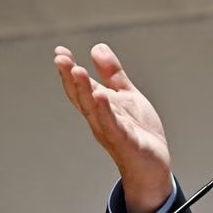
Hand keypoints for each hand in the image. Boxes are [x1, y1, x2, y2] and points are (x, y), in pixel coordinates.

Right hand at [54, 43, 171, 212]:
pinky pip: (113, 126)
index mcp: (99, 107)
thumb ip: (112, 74)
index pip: (80, 87)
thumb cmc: (138, 131)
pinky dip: (105, 111)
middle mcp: (99, 119)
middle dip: (71, 77)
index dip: (69, 70)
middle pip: (81, 97)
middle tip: (61, 58)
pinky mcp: (126, 142)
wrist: (153, 165)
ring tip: (78, 70)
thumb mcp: (126, 96)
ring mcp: (111, 131)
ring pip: (94, 110)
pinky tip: (100, 96)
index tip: (59, 51)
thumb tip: (97, 47)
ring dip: (85, 90)